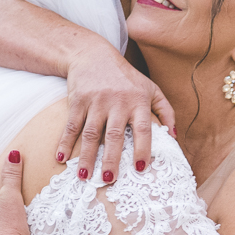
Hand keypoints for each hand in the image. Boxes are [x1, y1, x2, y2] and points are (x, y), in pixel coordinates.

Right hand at [61, 44, 176, 183]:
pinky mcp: (78, 101)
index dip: (142, 148)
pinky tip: (60, 158)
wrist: (93, 55)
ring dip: (86, 156)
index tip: (140, 168)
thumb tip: (174, 136)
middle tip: (109, 179)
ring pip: (91, 134)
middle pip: (114, 135)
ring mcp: (96, 102)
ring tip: (84, 176)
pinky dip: (65, 142)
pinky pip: (71, 125)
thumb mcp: (151, 88)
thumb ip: (166, 111)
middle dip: (111, 158)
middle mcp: (118, 102)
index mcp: (138, 101)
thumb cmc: (126, 78)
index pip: (143, 128)